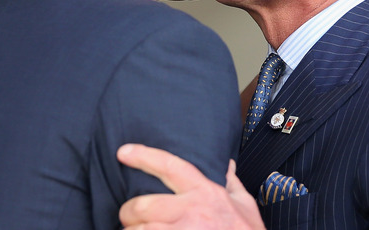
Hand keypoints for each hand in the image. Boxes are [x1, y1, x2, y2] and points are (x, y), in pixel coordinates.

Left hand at [117, 144, 264, 229]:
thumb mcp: (244, 206)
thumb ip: (231, 183)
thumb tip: (226, 164)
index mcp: (206, 194)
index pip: (170, 167)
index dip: (144, 156)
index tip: (123, 152)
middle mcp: (192, 213)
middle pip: (143, 205)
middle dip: (129, 211)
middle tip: (128, 216)